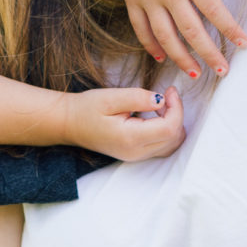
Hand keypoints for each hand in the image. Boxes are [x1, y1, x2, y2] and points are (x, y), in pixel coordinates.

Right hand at [65, 84, 185, 161]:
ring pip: (172, 145)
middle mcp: (136, 152)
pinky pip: (163, 147)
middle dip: (177, 114)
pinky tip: (157, 115)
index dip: (176, 108)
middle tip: (166, 94)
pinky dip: (168, 131)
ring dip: (174, 123)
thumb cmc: (87, 108)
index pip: (169, 128)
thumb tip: (161, 100)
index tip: (169, 90)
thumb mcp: (110, 97)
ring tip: (161, 104)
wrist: (69, 123)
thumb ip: (137, 98)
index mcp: (131, 138)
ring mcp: (136, 157)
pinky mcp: (136, 155)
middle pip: (174, 138)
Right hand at [86, 0, 246, 77]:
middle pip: (192, 31)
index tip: (243, 43)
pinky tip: (161, 56)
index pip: (214, 9)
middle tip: (223, 70)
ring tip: (195, 73)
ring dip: (181, 58)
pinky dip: (151, 45)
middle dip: (209, 54)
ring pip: (166, 36)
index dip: (230, 28)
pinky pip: (141, 29)